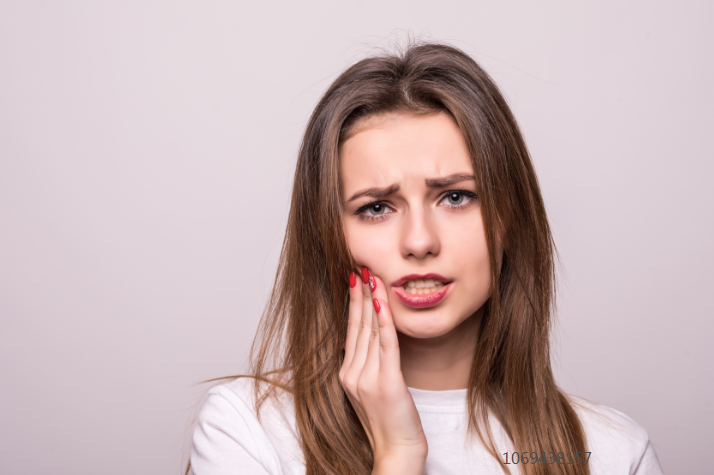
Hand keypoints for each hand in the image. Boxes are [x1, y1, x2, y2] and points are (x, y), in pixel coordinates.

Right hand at [339, 267, 427, 474]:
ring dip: (372, 300)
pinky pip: (385, 345)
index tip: (355, 279)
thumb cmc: (389, 420)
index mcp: (346, 374)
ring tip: (373, 276)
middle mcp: (351, 374)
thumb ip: (366, 363)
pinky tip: (383, 302)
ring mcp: (366, 379)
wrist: (397, 450)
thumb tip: (368, 337)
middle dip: (360, 294)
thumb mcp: (370, 389)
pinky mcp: (386, 383)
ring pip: (369, 331)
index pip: (350, 330)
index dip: (353, 303)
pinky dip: (384, 321)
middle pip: (357, 325)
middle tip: (361, 267)